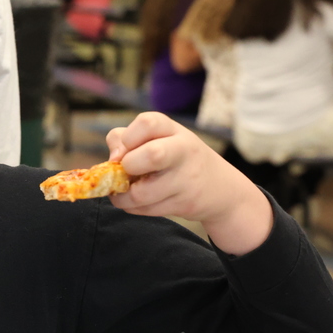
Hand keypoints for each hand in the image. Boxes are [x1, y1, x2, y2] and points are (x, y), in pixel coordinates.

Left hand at [107, 112, 272, 254]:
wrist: (221, 189)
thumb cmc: (175, 158)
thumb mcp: (156, 140)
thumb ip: (124, 140)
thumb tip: (111, 160)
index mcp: (172, 129)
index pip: (147, 122)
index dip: (127, 138)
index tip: (125, 150)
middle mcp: (184, 150)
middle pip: (152, 155)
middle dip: (128, 167)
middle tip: (126, 172)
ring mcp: (187, 178)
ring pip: (141, 193)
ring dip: (122, 197)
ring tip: (124, 192)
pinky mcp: (185, 203)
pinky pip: (147, 210)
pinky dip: (133, 208)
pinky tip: (138, 202)